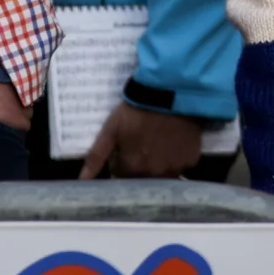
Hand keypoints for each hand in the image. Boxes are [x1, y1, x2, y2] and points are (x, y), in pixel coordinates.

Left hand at [81, 101, 207, 179]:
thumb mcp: (111, 130)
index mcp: (132, 168)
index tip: (124, 148)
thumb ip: (96, 157)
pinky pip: (180, 166)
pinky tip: (174, 143)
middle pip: (142, 178)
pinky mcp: (191, 160)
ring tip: (158, 143)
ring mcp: (175, 168)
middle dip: (139, 165)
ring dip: (158, 164)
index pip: (121, 176)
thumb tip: (82, 181)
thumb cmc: (137, 110)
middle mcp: (154, 174)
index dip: (121, 161)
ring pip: (162, 174)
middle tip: (141, 144)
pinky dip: (175, 158)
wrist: (171, 93)